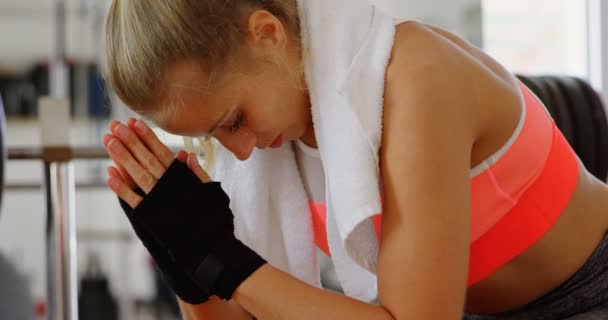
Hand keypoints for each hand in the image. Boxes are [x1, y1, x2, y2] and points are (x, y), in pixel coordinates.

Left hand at [103, 118, 265, 301]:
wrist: (208, 246)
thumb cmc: (213, 219)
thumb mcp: (211, 191)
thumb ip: (197, 173)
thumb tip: (186, 154)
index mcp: (182, 178)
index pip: (161, 152)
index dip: (147, 137)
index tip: (135, 122)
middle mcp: (168, 186)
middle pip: (145, 159)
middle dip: (130, 141)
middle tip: (115, 125)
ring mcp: (157, 200)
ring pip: (136, 174)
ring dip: (121, 157)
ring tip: (109, 141)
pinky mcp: (149, 216)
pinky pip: (132, 199)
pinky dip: (120, 187)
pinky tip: (109, 174)